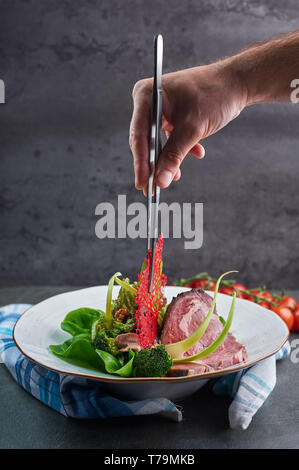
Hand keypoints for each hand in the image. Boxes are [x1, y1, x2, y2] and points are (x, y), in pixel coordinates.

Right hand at [129, 61, 246, 191]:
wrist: (237, 83)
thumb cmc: (215, 95)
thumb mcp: (192, 129)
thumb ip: (174, 156)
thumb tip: (161, 180)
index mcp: (147, 96)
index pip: (138, 135)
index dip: (140, 163)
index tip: (143, 183)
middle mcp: (149, 100)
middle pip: (145, 140)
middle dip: (154, 164)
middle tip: (152, 188)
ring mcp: (160, 108)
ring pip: (158, 142)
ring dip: (169, 158)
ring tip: (175, 176)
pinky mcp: (172, 115)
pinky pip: (171, 138)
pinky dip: (181, 148)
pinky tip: (197, 151)